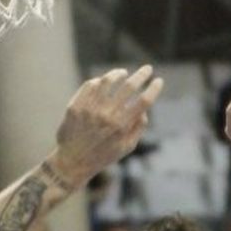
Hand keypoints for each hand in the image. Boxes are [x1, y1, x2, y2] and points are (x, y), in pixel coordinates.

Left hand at [51, 65, 164, 188]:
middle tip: (148, 68)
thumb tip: (144, 110)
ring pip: (107, 81)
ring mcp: (89, 110)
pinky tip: (104, 82)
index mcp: (121, 127)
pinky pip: (89, 86)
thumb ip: (138, 128)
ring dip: (118, 74)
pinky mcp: (76, 106)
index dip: (153, 89)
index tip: (158, 81)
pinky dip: (99, 81)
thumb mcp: (126, 148)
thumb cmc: (102, 156)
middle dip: (142, 75)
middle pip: (129, 87)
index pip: (143, 102)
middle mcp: (106, 116)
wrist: (72, 162)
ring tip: (123, 73)